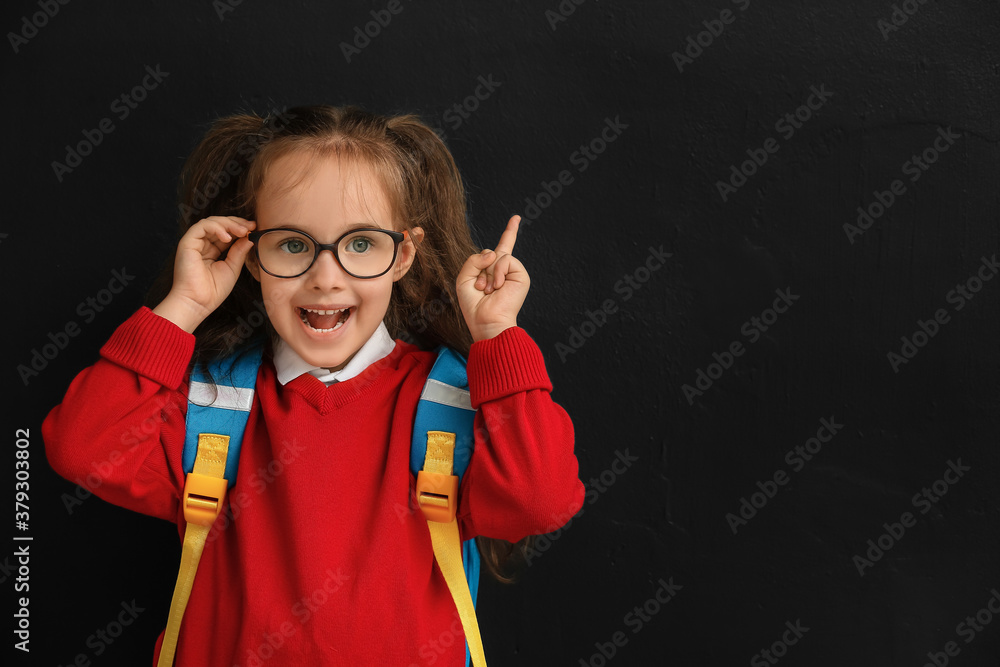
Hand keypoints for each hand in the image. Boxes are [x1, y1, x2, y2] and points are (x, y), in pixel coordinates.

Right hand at [153, 216, 255, 332]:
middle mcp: (202, 245)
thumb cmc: (213, 291)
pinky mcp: (187, 243)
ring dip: (228, 224)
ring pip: (211, 222)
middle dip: (236, 223)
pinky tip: (228, 237)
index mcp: (212, 251)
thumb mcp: (232, 268)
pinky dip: (216, 228)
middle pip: (219, 224)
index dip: (239, 228)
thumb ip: (239, 252)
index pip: (226, 233)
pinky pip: (202, 226)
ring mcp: (194, 243)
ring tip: (242, 231)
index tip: (254, 228)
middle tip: (250, 226)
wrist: (198, 302)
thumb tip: (249, 237)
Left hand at [456, 215, 528, 341]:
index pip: (501, 247)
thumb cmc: (474, 305)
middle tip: (481, 289)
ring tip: (489, 290)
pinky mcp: (521, 275)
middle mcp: (505, 269)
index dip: (510, 232)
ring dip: (487, 274)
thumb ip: (474, 260)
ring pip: (496, 255)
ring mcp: (514, 271)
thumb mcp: (464, 278)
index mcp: (493, 270)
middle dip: (480, 269)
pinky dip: (497, 272)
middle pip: (490, 251)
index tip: (517, 218)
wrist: (486, 321)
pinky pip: (504, 259)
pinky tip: (497, 286)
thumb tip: (496, 253)